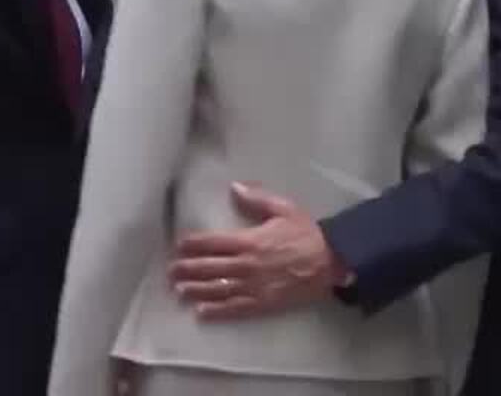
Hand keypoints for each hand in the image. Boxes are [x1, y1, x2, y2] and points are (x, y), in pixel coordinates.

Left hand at [168, 182, 346, 319]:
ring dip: (196, 290)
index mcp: (249, 240)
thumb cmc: (306, 233)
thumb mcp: (283, 208)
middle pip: (209, 267)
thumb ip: (257, 198)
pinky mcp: (262, 303)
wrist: (331, 262)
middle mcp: (246, 265)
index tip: (178, 246)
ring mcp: (253, 287)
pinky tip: (201, 312)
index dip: (193, 244)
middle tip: (169, 271)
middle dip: (187, 269)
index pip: (213, 242)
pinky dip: (216, 311)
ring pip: (218, 289)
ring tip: (178, 291)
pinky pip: (234, 308)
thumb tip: (234, 187)